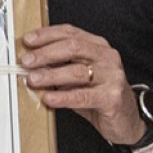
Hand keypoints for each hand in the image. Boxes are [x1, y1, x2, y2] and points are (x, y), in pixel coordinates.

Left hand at [19, 25, 141, 144]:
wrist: (126, 119)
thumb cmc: (99, 95)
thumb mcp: (78, 77)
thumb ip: (60, 67)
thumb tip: (32, 64)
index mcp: (98, 46)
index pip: (70, 32)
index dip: (47, 35)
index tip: (28, 41)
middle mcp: (107, 57)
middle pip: (73, 47)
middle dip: (46, 53)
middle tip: (26, 61)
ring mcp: (112, 76)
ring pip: (76, 71)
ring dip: (50, 75)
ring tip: (32, 79)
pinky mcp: (112, 97)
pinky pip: (82, 96)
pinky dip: (62, 96)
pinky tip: (49, 98)